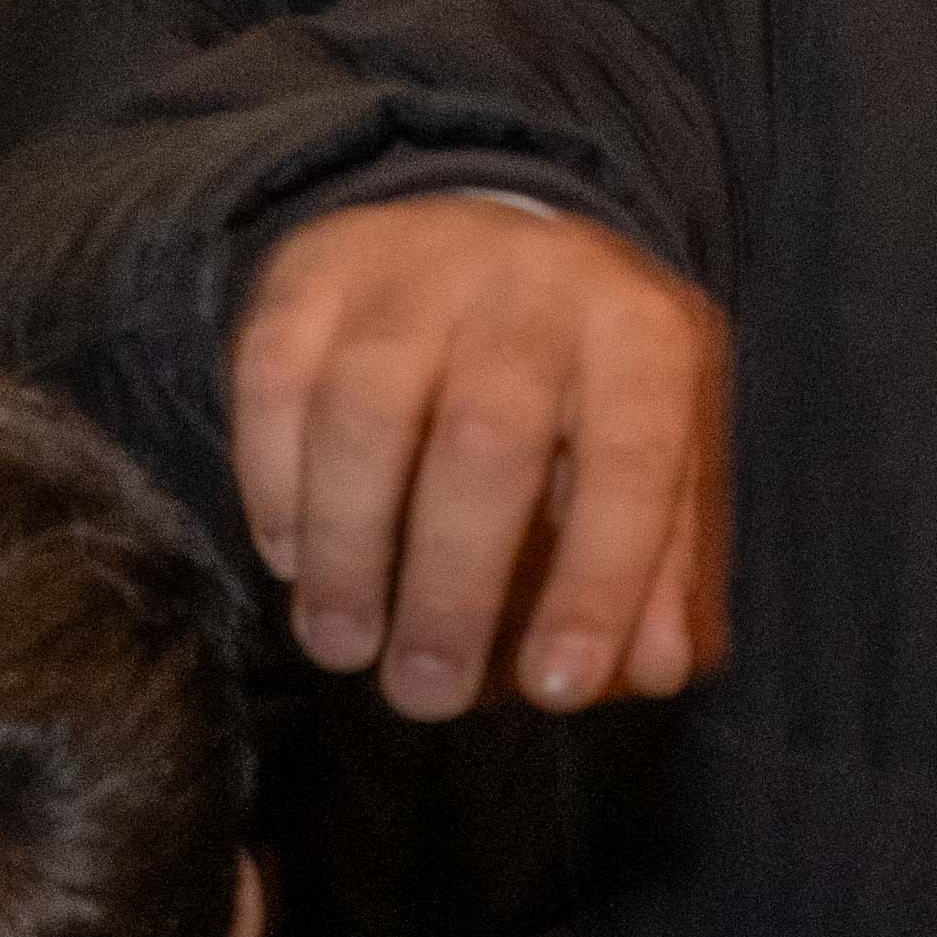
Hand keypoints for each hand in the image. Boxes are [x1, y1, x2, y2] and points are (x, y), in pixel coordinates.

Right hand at [226, 197, 729, 723]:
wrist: (489, 241)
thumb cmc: (580, 387)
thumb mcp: (656, 455)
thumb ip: (662, 565)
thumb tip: (655, 669)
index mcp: (638, 332)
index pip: (632, 462)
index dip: (599, 583)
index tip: (556, 690)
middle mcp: (531, 282)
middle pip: (488, 437)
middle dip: (452, 587)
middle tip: (426, 695)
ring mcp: (413, 266)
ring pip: (365, 408)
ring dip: (348, 547)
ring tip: (343, 646)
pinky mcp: (310, 271)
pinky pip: (275, 379)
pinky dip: (274, 482)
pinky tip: (289, 557)